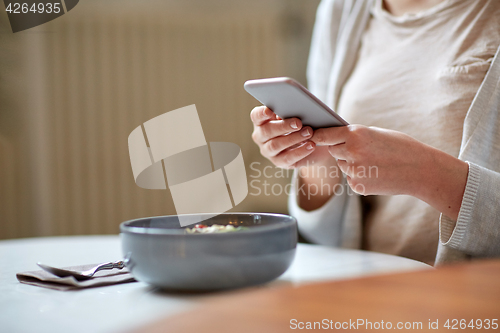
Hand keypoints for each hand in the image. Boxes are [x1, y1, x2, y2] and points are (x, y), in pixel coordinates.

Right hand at [250, 106, 331, 168]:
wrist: (314, 142)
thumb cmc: (300, 124)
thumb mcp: (295, 115)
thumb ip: (289, 112)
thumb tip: (290, 111)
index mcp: (261, 121)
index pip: (256, 116)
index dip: (262, 113)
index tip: (270, 110)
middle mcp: (261, 137)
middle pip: (266, 131)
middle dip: (283, 126)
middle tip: (298, 123)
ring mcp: (268, 151)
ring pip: (276, 145)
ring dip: (293, 138)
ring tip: (309, 132)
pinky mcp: (279, 162)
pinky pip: (287, 158)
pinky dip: (300, 151)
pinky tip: (311, 145)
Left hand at [311, 125, 467, 218]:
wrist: (420, 170)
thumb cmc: (401, 147)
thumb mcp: (376, 133)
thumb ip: (355, 135)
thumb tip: (334, 137)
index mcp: (356, 134)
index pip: (325, 135)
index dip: (319, 135)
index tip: (312, 136)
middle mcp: (351, 152)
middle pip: (333, 150)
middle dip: (341, 149)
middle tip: (360, 149)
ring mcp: (353, 171)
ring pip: (342, 165)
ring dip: (351, 162)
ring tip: (374, 161)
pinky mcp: (357, 186)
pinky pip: (351, 178)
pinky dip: (360, 175)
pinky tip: (377, 173)